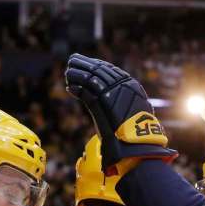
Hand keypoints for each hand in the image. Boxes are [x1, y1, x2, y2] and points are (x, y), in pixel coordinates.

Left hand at [65, 53, 176, 173]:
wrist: (136, 145)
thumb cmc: (134, 133)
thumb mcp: (130, 113)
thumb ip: (121, 103)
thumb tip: (110, 100)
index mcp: (131, 86)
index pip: (111, 70)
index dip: (96, 64)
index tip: (86, 62)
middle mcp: (122, 86)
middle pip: (99, 70)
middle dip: (84, 64)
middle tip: (72, 60)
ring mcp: (112, 94)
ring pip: (91, 78)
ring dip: (77, 74)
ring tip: (68, 73)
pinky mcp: (102, 103)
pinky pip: (86, 92)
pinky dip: (77, 89)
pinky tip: (70, 88)